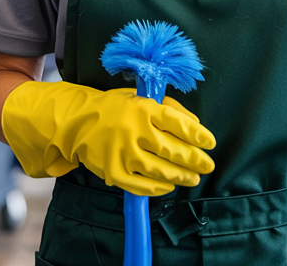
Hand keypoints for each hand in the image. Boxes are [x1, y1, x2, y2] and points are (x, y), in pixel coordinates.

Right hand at [2, 81, 215, 196]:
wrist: (76, 122)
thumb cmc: (114, 108)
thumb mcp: (140, 99)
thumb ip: (168, 108)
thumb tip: (195, 125)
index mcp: (143, 108)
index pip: (178, 123)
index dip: (198, 135)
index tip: (210, 143)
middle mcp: (133, 130)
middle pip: (173, 150)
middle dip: (195, 160)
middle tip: (207, 164)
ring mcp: (122, 153)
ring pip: (160, 170)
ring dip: (181, 176)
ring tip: (193, 177)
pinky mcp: (113, 172)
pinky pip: (141, 185)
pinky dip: (158, 188)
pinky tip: (168, 186)